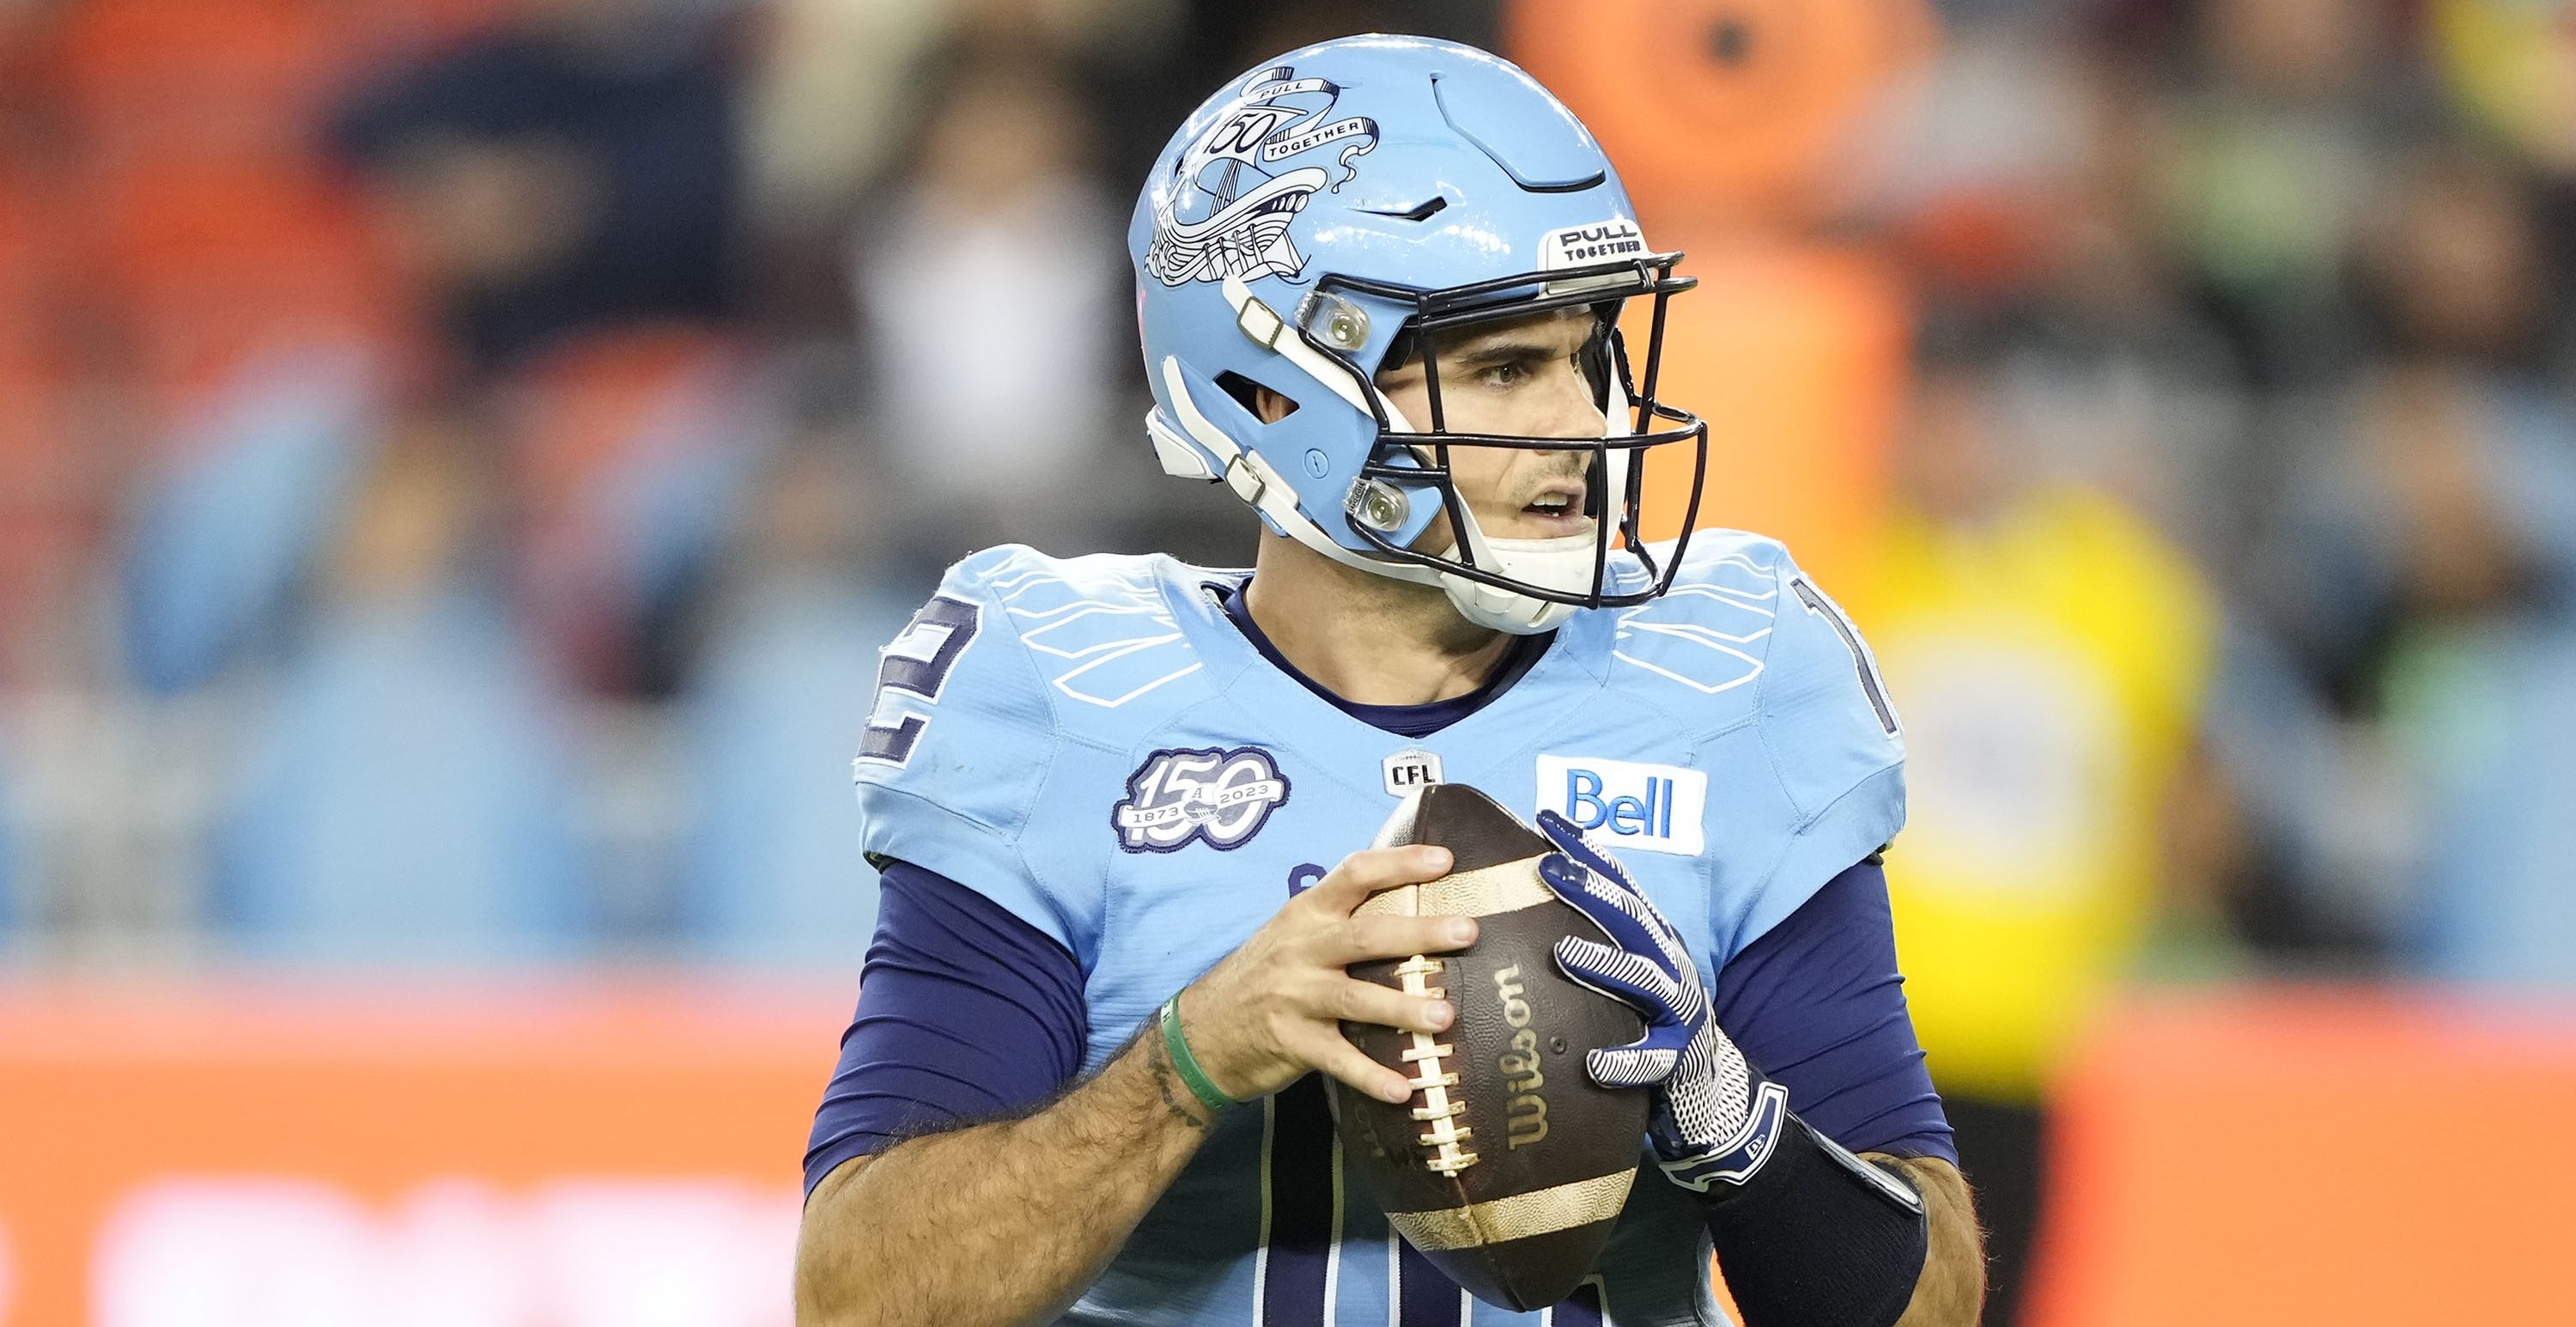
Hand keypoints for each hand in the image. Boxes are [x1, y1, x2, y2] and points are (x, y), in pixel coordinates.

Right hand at [1175, 845, 1479, 1106]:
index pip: (1354, 874)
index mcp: (1307, 913)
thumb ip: (1343, 919)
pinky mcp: (1292, 1042)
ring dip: (1402, 1008)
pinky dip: (1372, 1076)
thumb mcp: (1294, 933)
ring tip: (1446, 1017)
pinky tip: (1405, 1089)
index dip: (1399, 862)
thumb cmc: (1266, 975)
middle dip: (1419, 933)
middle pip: (1366, 935)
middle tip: (1467, 932)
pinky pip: (1338, 1061)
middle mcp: (1302, 950)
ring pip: (1355, 999)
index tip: (1445, 860)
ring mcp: (1295, 997)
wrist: (1203, 1031)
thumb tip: (1418, 905)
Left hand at [1534, 810, 1789, 1193]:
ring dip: (1604, 963)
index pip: (1620, 885)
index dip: (1587, 851)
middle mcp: (1668, 965)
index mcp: (1653, 939)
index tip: (1547, 820)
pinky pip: (1650, 1061)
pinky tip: (1594, 1064)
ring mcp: (1677, 1012)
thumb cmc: (1651, 1017)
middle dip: (1592, 891)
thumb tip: (1535, 890)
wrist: (1706, 1085)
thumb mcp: (1630, 966)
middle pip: (1632, 919)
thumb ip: (1597, 933)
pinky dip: (1624, 1061)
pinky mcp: (1676, 1060)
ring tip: (1563, 950)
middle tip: (1548, 869)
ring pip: (1644, 981)